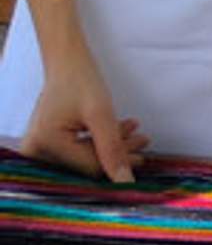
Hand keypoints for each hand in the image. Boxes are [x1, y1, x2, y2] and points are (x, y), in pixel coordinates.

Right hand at [22, 55, 146, 184]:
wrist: (67, 61)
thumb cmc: (81, 80)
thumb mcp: (101, 114)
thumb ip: (113, 148)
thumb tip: (126, 182)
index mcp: (44, 144)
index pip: (89, 166)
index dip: (118, 162)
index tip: (143, 156)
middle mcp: (36, 149)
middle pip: (86, 162)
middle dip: (117, 151)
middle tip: (143, 140)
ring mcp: (40, 146)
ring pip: (85, 155)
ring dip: (112, 144)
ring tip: (135, 131)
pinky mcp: (48, 142)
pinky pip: (77, 149)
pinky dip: (99, 140)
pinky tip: (121, 129)